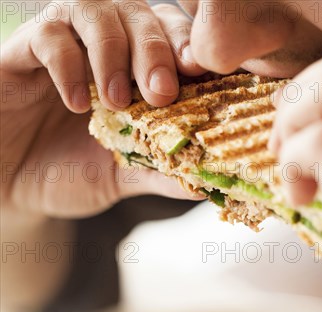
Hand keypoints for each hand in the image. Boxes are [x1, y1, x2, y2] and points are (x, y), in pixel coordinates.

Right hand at [1, 1, 204, 218]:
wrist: (12, 186)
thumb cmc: (66, 175)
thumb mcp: (121, 178)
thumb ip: (159, 173)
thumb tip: (205, 182)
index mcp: (132, 71)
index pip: (168, 35)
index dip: (186, 46)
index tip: (199, 73)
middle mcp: (100, 49)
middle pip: (137, 13)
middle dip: (155, 50)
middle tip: (161, 92)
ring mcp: (63, 45)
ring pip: (94, 9)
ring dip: (112, 52)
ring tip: (116, 100)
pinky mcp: (22, 52)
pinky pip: (47, 34)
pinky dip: (66, 63)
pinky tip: (76, 102)